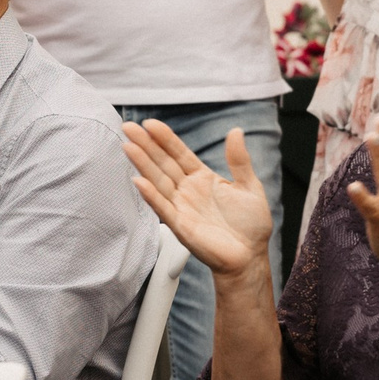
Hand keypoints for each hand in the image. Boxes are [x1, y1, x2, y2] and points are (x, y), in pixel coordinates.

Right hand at [123, 122, 273, 276]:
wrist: (250, 256)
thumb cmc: (251, 225)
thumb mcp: (250, 186)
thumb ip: (239, 160)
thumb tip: (235, 131)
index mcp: (203, 178)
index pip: (179, 153)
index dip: (165, 138)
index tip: (150, 123)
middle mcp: (188, 190)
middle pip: (163, 163)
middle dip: (146, 145)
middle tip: (128, 127)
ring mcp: (182, 207)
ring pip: (158, 181)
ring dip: (143, 164)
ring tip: (128, 146)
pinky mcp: (181, 226)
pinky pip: (163, 208)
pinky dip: (151, 196)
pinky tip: (139, 181)